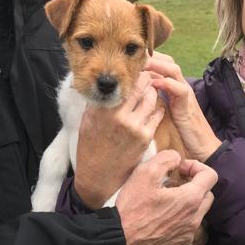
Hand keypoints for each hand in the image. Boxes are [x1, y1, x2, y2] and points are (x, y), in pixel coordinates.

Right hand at [74, 72, 164, 207]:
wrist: (98, 176)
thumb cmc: (90, 146)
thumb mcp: (87, 120)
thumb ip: (98, 101)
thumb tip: (106, 82)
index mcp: (102, 108)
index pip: (123, 81)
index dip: (132, 72)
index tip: (135, 68)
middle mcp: (118, 115)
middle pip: (141, 86)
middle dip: (146, 79)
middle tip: (146, 76)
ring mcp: (134, 126)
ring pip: (152, 98)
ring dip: (152, 92)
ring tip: (149, 91)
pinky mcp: (145, 137)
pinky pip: (157, 115)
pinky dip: (157, 108)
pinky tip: (154, 107)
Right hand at [116, 150, 216, 244]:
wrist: (120, 240)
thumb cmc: (132, 207)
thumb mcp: (145, 172)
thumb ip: (166, 158)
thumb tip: (177, 159)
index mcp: (190, 199)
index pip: (210, 176)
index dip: (196, 166)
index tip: (179, 169)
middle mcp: (194, 218)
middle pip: (207, 194)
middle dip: (194, 184)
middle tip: (173, 183)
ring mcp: (188, 234)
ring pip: (198, 212)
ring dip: (188, 202)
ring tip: (166, 200)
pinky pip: (188, 227)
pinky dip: (180, 219)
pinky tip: (161, 217)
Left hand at [144, 54, 221, 161]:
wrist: (202, 145)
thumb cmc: (182, 131)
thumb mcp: (165, 111)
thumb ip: (156, 100)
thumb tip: (138, 94)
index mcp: (175, 87)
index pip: (163, 64)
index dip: (149, 59)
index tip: (133, 57)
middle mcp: (181, 86)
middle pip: (168, 62)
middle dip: (152, 57)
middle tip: (134, 56)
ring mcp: (186, 94)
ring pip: (174, 70)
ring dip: (157, 65)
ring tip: (142, 64)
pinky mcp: (188, 106)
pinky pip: (180, 89)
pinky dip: (167, 84)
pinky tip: (154, 83)